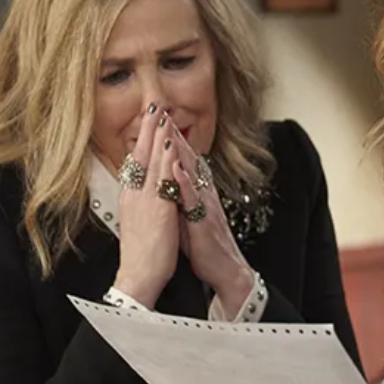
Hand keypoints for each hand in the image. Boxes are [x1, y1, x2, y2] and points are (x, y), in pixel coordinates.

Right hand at [114, 106, 180, 306]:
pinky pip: (162, 179)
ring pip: (150, 161)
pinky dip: (166, 161)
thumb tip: (146, 188)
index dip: (143, 139)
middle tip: (154, 105)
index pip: (136, 162)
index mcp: (131, 197)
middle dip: (148, 129)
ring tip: (163, 115)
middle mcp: (134, 195)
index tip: (149, 120)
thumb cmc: (143, 252)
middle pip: (140, 154)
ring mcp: (144, 200)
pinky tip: (171, 146)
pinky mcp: (157, 210)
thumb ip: (144, 201)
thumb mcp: (141, 220)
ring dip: (157, 136)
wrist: (139, 276)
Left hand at [169, 126, 253, 316]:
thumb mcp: (188, 216)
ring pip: (192, 174)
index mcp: (197, 194)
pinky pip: (194, 199)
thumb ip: (179, 198)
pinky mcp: (204, 221)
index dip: (171, 140)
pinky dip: (185, 182)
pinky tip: (177, 168)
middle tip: (162, 112)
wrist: (226, 271)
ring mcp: (205, 206)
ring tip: (168, 129)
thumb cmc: (205, 247)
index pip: (184, 161)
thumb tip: (166, 183)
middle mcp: (203, 195)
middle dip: (174, 135)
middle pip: (188, 159)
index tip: (158, 120)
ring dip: (181, 151)